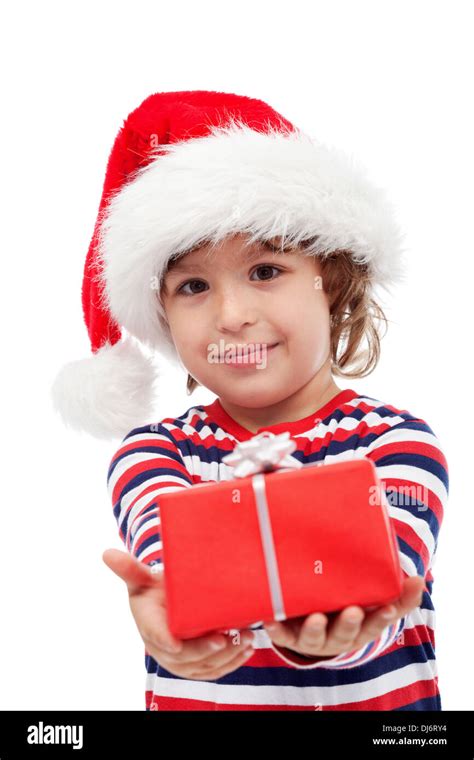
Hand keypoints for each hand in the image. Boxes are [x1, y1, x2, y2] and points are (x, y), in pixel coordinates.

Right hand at [102, 549, 254, 679]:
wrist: (165, 604)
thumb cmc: (154, 590)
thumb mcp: (142, 579)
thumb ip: (129, 568)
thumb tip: (106, 553)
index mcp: (149, 625)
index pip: (157, 636)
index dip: (166, 641)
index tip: (176, 642)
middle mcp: (164, 648)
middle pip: (185, 656)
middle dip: (206, 651)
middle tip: (227, 637)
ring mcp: (182, 660)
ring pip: (204, 667)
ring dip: (227, 657)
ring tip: (245, 639)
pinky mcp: (198, 665)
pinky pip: (215, 670)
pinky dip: (233, 663)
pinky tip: (247, 650)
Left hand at [263, 575, 424, 658]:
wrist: (313, 618)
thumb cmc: (349, 604)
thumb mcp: (375, 600)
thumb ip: (399, 594)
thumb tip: (420, 580)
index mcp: (360, 626)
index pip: (374, 625)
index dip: (379, 617)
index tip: (383, 608)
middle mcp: (336, 635)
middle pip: (344, 634)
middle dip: (347, 625)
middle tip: (351, 611)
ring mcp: (311, 636)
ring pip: (313, 638)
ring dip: (314, 629)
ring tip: (315, 618)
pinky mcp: (288, 633)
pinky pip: (280, 634)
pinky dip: (275, 628)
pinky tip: (270, 619)